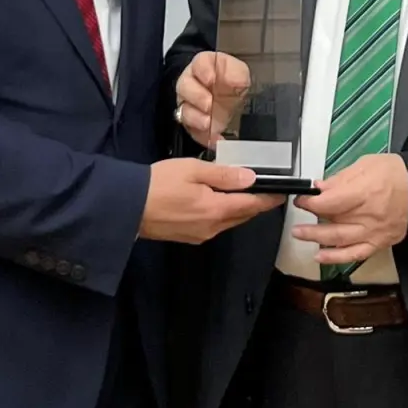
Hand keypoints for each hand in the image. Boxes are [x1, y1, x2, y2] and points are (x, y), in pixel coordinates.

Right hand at [138, 158, 282, 243]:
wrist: (126, 207)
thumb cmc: (159, 183)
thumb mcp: (193, 170)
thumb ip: (224, 175)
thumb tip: (251, 179)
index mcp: (216, 210)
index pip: (251, 206)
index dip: (268, 199)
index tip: (282, 194)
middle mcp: (212, 228)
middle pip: (242, 216)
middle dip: (255, 204)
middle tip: (265, 190)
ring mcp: (200, 235)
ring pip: (228, 222)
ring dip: (238, 210)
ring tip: (243, 193)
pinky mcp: (188, 237)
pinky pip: (214, 226)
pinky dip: (223, 214)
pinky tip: (218, 202)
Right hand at [174, 51, 250, 149]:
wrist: (234, 102)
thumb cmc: (234, 82)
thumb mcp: (240, 73)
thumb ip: (237, 74)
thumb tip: (235, 81)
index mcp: (205, 67)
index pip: (199, 63)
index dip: (203, 70)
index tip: (210, 79)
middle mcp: (192, 84)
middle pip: (184, 86)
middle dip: (196, 96)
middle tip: (208, 104)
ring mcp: (190, 105)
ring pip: (183, 110)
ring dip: (195, 118)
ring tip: (207, 123)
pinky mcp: (193, 124)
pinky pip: (192, 131)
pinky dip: (203, 136)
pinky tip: (214, 138)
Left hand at [292, 155, 407, 265]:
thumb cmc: (395, 174)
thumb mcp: (367, 165)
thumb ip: (341, 178)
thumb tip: (320, 187)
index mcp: (364, 192)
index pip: (330, 202)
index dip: (311, 202)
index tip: (302, 198)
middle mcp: (367, 215)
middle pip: (332, 221)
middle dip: (310, 219)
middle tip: (296, 217)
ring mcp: (372, 232)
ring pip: (339, 240)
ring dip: (316, 239)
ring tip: (299, 235)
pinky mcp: (378, 243)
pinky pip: (354, 255)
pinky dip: (335, 258)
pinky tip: (320, 257)